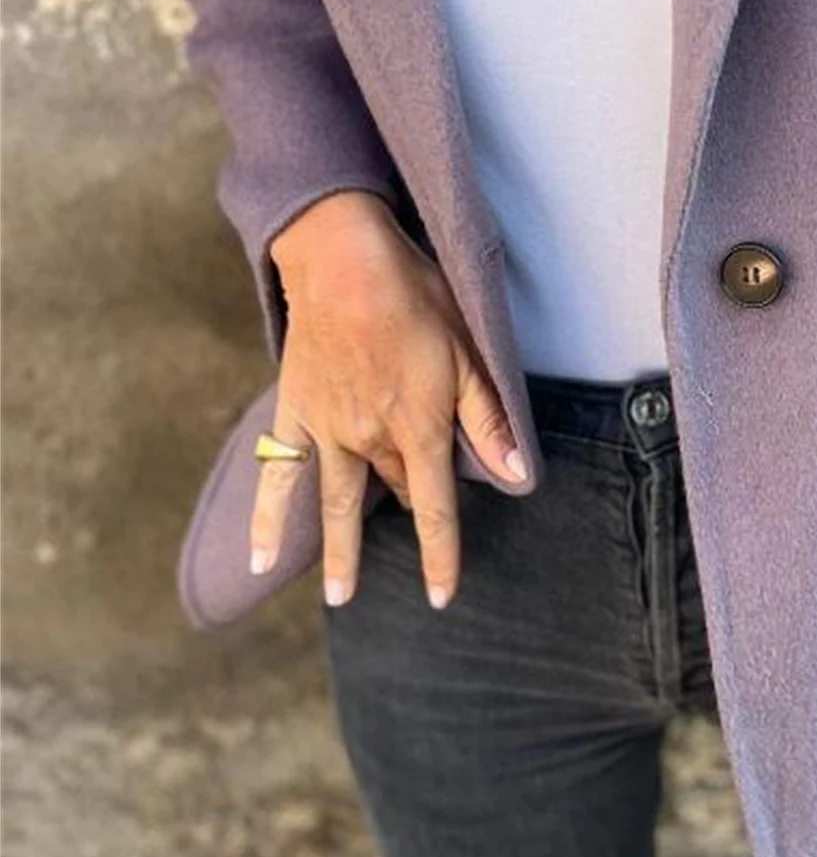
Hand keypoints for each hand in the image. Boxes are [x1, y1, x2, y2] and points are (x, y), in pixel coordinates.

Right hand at [251, 190, 527, 610]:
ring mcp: (328, 429)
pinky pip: (279, 475)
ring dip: (341, 550)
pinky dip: (268, 518)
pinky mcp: (295, 412)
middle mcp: (371, 439)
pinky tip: (258, 558)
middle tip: (419, 521)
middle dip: (412, 508)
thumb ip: (490, 419)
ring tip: (340, 597)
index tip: (442, 597)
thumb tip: (517, 476)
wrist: (343, 260)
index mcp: (419, 427)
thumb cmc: (416, 296)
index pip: (435, 509)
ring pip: (339, 500)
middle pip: (397, 490)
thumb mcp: (469, 352)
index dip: (440, 556)